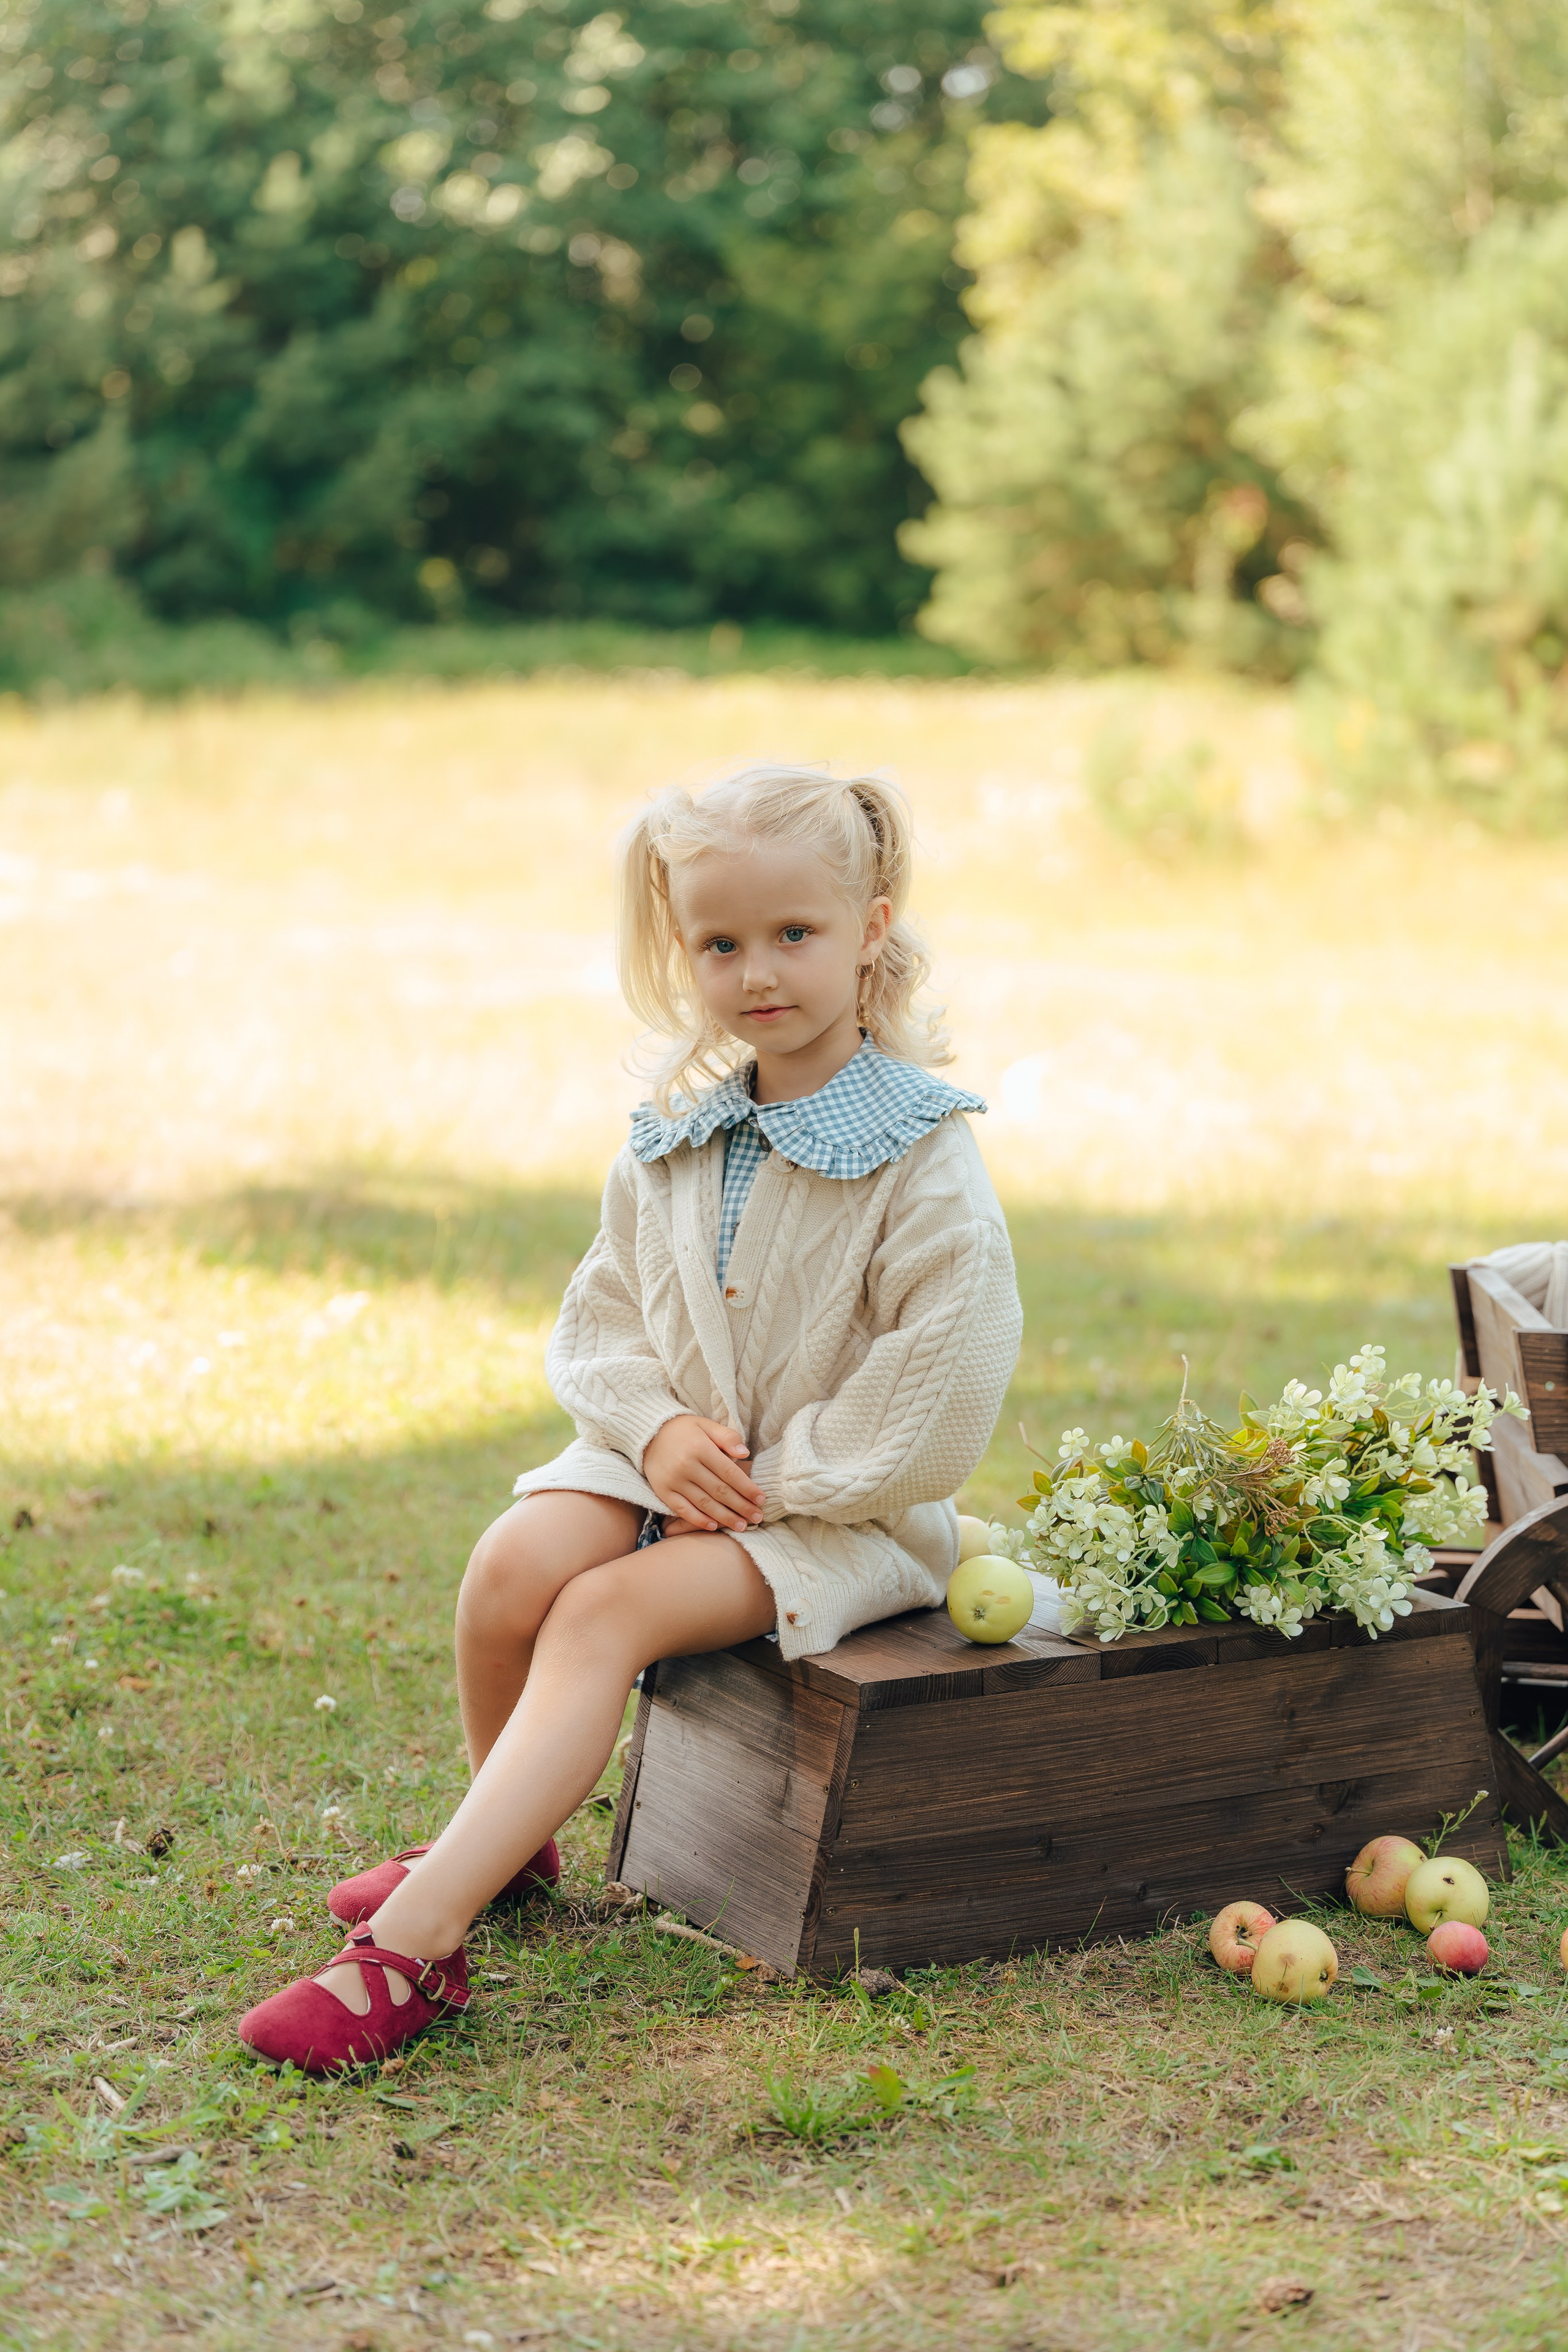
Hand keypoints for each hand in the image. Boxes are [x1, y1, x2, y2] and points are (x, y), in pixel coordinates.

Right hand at [643, 1415, 764, 1533]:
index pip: (729, 1472)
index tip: (761, 1499)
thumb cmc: (684, 1430)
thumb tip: (745, 1453)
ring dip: (725, 1517)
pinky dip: (698, 1520)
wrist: (649, 1433)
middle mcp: (686, 1465)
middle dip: (741, 1506)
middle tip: (757, 1517)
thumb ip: (727, 1437)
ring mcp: (673, 1480)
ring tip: (742, 1526)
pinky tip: (713, 1526)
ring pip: (704, 1503)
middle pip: (719, 1491)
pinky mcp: (663, 1491)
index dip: (747, 1488)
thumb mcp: (706, 1425)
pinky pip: (683, 1510)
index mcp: (700, 1447)